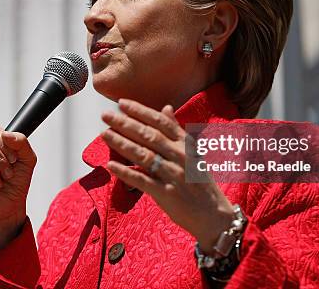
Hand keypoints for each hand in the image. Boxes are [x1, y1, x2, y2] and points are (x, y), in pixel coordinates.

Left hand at [101, 99, 236, 252]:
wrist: (214, 215)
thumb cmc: (201, 182)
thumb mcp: (193, 152)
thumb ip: (177, 130)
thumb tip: (166, 107)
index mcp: (186, 144)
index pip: (161, 122)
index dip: (141, 111)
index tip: (122, 103)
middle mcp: (180, 157)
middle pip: (149, 136)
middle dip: (125, 124)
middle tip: (106, 115)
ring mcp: (173, 175)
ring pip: (143, 155)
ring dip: (122, 143)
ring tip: (104, 134)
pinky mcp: (166, 193)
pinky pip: (142, 180)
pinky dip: (125, 172)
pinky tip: (110, 165)